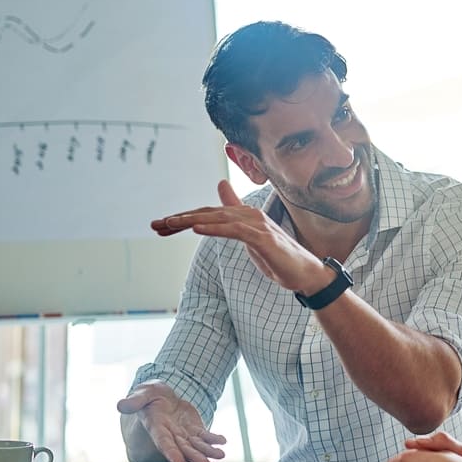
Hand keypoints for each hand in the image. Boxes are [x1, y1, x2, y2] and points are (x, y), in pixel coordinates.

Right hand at [116, 380, 226, 461]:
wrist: (161, 397)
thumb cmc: (149, 396)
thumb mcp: (142, 393)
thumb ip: (134, 401)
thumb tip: (121, 405)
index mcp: (156, 427)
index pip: (163, 442)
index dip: (171, 453)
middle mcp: (171, 434)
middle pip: (184, 449)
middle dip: (195, 458)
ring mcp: (183, 433)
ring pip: (196, 446)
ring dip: (208, 452)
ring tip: (220, 455)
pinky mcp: (193, 429)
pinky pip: (204, 436)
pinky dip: (213, 439)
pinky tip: (222, 441)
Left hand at [151, 181, 333, 293]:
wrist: (306, 274)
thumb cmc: (279, 256)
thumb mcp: (251, 236)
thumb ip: (234, 213)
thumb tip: (222, 187)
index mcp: (245, 216)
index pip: (208, 214)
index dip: (184, 218)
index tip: (161, 226)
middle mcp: (250, 216)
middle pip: (209, 214)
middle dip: (180, 219)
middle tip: (155, 225)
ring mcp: (257, 226)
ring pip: (219, 219)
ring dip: (192, 221)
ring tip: (170, 224)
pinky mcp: (263, 239)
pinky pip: (235, 231)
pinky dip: (215, 229)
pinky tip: (197, 229)